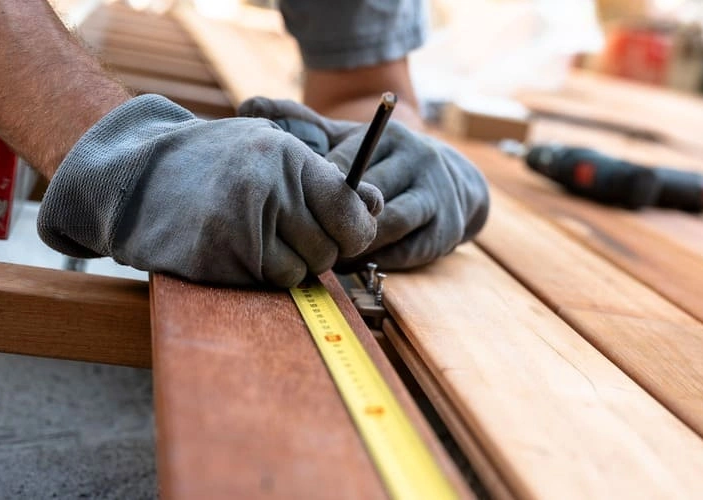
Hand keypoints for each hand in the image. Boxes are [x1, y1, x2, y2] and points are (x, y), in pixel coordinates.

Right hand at [37, 94, 382, 286]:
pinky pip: (269, 283)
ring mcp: (242, 227)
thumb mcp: (271, 148)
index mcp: (288, 158)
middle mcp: (269, 190)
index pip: (351, 210)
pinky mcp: (219, 260)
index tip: (344, 231)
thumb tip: (377, 206)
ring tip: (258, 237)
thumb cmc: (214, 163)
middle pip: (330, 248)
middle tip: (289, 232)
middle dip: (319, 249)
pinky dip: (263, 275)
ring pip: (302, 271)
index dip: (355, 228)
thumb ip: (325, 179)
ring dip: (290, 264)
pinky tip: (238, 251)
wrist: (135, 177)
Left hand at [239, 97, 489, 269]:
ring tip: (325, 255)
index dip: (315, 191)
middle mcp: (419, 160)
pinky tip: (353, 264)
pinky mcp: (446, 231)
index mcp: (391, 136)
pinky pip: (404, 252)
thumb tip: (248, 104)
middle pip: (367, 197)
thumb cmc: (384, 164)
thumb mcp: (350, 140)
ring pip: (386, 226)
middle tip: (299, 240)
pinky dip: (376, 262)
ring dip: (354, 245)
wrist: (455, 186)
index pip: (345, 165)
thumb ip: (304, 125)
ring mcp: (437, 196)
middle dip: (332, 221)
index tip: (290, 208)